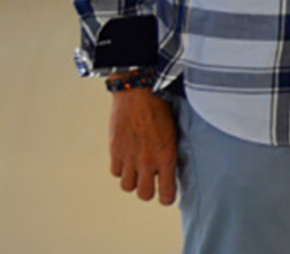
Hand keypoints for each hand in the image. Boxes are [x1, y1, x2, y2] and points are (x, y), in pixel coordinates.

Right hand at [109, 88, 177, 203]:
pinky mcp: (115, 151)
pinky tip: (127, 159)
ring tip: (138, 170)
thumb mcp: (174, 130)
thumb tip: (170, 165)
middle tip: (151, 182)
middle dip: (148, 191)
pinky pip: (116, 172)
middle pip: (144, 195)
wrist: (138, 92)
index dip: (166, 198)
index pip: (166, 192)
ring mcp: (129, 157)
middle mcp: (147, 161)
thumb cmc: (161, 107)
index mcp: (166, 156)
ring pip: (128, 186)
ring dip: (133, 181)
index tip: (167, 196)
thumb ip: (170, 151)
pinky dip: (121, 169)